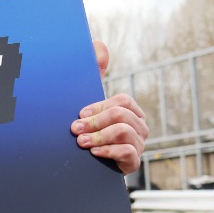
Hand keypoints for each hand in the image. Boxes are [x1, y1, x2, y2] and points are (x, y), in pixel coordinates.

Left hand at [72, 39, 147, 173]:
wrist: (84, 167)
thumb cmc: (88, 131)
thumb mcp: (89, 103)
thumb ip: (96, 73)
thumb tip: (99, 45)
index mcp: (130, 111)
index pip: (122, 101)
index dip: (99, 106)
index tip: (79, 114)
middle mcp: (138, 127)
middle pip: (121, 115)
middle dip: (95, 122)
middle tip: (74, 130)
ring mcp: (138, 145)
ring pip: (123, 131)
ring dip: (99, 136)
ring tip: (81, 143)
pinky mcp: (133, 162)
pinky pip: (127, 152)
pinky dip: (108, 151)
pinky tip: (93, 153)